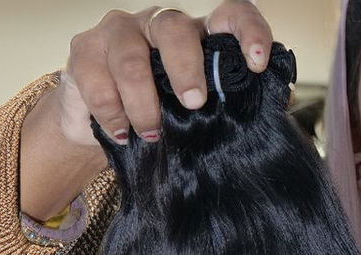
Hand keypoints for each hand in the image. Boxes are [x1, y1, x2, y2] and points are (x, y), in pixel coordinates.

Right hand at [57, 2, 273, 148]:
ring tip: (153, 134)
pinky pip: (94, 77)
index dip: (248, 31)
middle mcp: (159, 25)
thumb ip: (237, 108)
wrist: (108, 128)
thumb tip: (276, 106)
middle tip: (194, 103)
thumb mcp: (205, 116)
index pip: (230, 15)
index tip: (257, 63)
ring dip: (143, 101)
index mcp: (199, 37)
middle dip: (185, 66)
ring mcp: (119, 33)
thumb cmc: (168, 118)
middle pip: (174, 27)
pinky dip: (110, 111)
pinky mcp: (84, 52)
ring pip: (130, 55)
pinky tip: (121, 134)